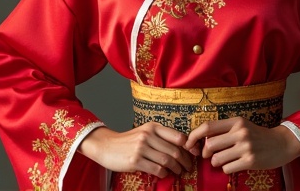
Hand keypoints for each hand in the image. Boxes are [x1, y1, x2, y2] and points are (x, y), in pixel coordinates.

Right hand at [78, 123, 192, 177]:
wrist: (106, 145)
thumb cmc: (128, 140)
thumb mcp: (144, 132)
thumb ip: (160, 137)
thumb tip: (180, 147)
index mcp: (153, 126)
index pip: (177, 136)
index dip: (188, 147)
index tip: (193, 154)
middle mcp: (148, 135)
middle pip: (174, 150)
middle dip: (185, 161)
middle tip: (188, 167)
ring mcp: (141, 148)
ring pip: (167, 160)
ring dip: (176, 169)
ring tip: (180, 172)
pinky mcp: (135, 160)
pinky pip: (156, 169)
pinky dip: (164, 173)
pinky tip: (165, 174)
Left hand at [184, 117, 299, 173]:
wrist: (281, 143)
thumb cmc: (257, 135)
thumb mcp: (242, 126)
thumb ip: (224, 130)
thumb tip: (201, 141)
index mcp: (236, 121)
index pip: (208, 126)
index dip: (194, 136)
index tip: (188, 143)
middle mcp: (240, 132)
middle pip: (209, 144)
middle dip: (205, 152)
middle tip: (208, 155)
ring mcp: (245, 147)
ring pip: (216, 158)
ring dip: (215, 162)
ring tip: (224, 160)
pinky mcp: (250, 161)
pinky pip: (227, 168)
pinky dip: (226, 168)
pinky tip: (234, 164)